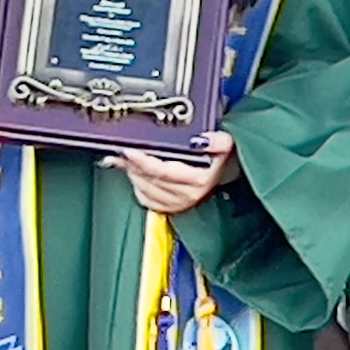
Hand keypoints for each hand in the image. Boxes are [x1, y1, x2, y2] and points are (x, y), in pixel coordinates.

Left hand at [109, 131, 237, 216]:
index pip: (164, 172)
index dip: (143, 161)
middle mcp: (188, 196)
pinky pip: (145, 199)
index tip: (128, 150)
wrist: (227, 171)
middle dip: (133, 165)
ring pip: (145, 190)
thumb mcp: (226, 143)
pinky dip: (136, 185)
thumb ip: (218, 141)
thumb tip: (201, 140)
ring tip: (125, 158)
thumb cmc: (221, 156)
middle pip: (151, 180)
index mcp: (199, 180)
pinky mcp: (171, 208)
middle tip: (121, 150)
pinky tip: (133, 172)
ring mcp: (179, 204)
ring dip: (132, 174)